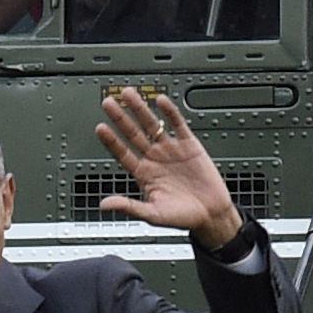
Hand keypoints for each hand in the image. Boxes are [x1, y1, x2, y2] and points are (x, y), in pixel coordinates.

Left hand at [94, 90, 241, 249]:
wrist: (212, 214)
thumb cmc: (182, 218)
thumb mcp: (153, 215)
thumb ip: (129, 207)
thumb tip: (105, 205)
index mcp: (143, 174)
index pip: (122, 153)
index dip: (112, 141)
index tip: (100, 128)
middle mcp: (154, 158)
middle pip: (133, 134)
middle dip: (121, 119)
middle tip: (108, 103)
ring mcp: (170, 150)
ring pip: (152, 125)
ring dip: (140, 109)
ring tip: (129, 94)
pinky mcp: (189, 144)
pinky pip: (177, 124)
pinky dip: (170, 112)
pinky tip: (160, 100)